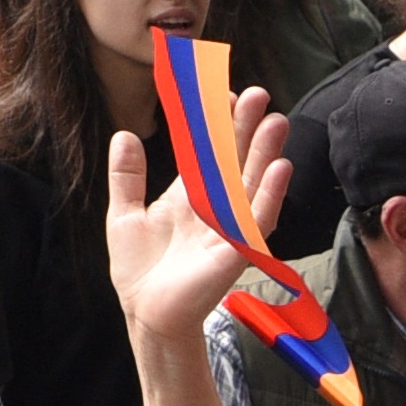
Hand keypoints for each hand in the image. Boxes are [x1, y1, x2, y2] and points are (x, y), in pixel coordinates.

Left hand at [102, 86, 286, 346]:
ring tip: (276, 121)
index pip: (209, 152)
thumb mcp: (124, 214)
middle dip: (246, 129)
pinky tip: (281, 168)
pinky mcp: (235, 252)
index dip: (217, 124)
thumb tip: (124, 134)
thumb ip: (126, 176)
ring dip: (265, 154)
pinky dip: (269, 195)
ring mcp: (228, 228)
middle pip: (235, 161)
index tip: (224, 92)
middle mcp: (214, 207)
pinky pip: (257, 221)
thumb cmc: (139, 269)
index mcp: (190, 195)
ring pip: (252, 184)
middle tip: (259, 94)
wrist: (145, 313)